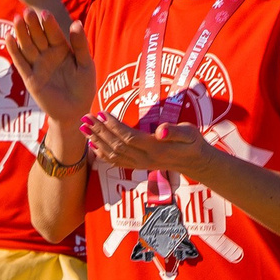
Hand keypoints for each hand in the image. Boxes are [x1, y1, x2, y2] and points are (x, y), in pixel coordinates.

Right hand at [8, 7, 95, 128]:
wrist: (75, 111)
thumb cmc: (84, 87)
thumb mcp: (86, 64)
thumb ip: (80, 44)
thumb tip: (76, 22)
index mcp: (62, 48)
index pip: (54, 33)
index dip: (49, 24)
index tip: (45, 13)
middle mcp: (48, 54)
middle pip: (38, 36)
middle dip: (32, 25)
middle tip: (27, 12)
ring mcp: (38, 65)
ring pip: (27, 46)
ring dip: (21, 33)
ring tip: (16, 19)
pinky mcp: (30, 78)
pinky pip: (21, 63)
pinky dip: (14, 51)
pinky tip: (9, 38)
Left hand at [82, 111, 208, 178]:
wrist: (195, 162)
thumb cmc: (192, 142)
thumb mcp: (190, 133)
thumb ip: (175, 131)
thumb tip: (161, 130)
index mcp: (155, 148)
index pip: (128, 137)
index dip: (113, 126)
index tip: (101, 113)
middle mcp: (145, 158)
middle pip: (116, 145)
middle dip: (99, 131)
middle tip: (85, 117)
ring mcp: (140, 164)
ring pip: (113, 154)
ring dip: (97, 141)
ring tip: (83, 128)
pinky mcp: (138, 166)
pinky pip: (116, 162)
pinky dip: (102, 154)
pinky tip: (92, 146)